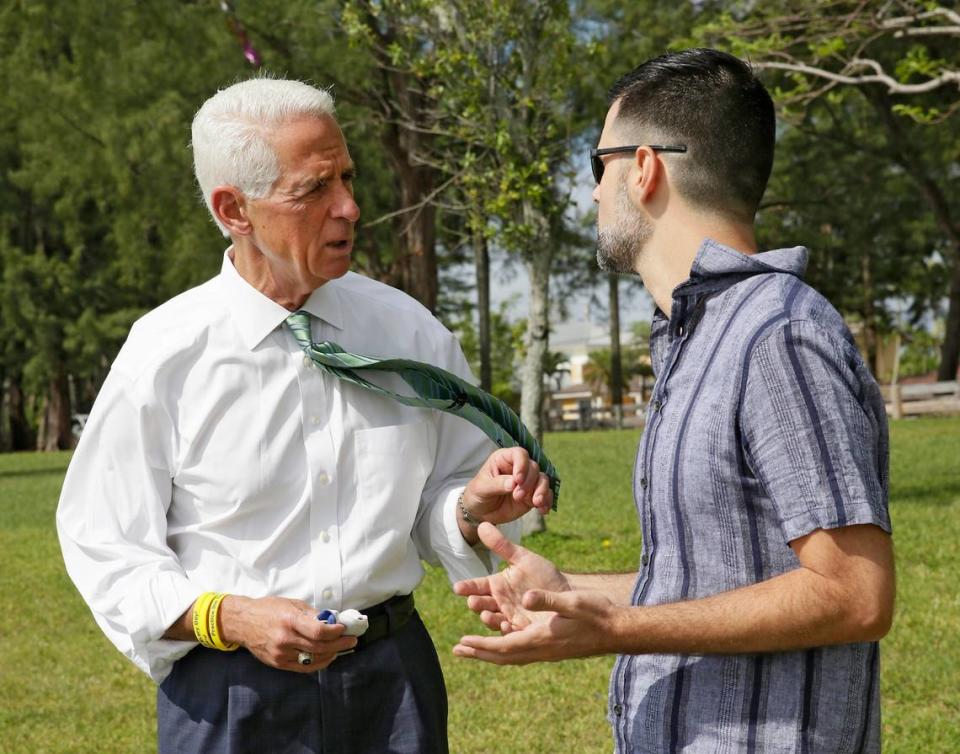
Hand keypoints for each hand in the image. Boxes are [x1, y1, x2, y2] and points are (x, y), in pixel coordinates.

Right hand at [219, 595, 357, 672]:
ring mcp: (281, 654)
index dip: (335, 632)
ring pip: (313, 659)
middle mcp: (285, 639)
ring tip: (342, 648)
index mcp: (289, 620)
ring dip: (331, 654)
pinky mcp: (278, 663)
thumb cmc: (268, 609)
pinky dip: (319, 663)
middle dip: (339, 644)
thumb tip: (333, 620)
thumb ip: (312, 614)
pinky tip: (327, 657)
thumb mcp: (291, 604)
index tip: (344, 628)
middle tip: (352, 640)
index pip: (318, 631)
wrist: (242, 623)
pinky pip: (304, 667)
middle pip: (319, 647)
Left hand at [453, 588, 622, 664]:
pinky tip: (504, 642)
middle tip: (458, 650)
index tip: (462, 642)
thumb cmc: (596, 614)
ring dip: (491, 652)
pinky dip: (507, 649)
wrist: (617, 630)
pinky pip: (523, 653)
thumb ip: (548, 600)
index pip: (503, 646)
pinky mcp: (553, 648)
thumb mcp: (573, 602)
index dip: (481, 644)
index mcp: (541, 639)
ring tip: (474, 648)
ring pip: (513, 657)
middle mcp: (541, 650)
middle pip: (503, 656)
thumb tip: (526, 596)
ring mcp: (548, 652)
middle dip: (479, 653)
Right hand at [454, 523, 569, 631]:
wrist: (567, 593)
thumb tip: (482, 525)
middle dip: (476, 604)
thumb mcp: (523, 559)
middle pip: (482, 605)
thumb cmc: (544, 574)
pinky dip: (507, 630)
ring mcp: (509, 617)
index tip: (458, 587)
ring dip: (488, 619)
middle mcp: (500, 602)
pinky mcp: (521, 631)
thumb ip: (502, 545)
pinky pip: (511, 633)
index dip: (468, 587)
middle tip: (473, 601)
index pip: (477, 586)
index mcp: (498, 585)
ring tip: (486, 615)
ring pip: (493, 620)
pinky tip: (507, 626)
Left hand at [461, 448, 553, 525]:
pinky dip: (547, 501)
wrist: (480, 512)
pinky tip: (543, 510)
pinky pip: (546, 494)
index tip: (518, 480)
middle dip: (529, 482)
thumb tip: (513, 483)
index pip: (519, 454)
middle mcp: (518, 467)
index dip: (522, 465)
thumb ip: (497, 484)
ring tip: (536, 503)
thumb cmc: (477, 494)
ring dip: (541, 491)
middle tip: (518, 496)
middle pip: (533, 467)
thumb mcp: (481, 488)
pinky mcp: (533, 494)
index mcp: (504, 459)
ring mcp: (527, 481)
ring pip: (543, 479)